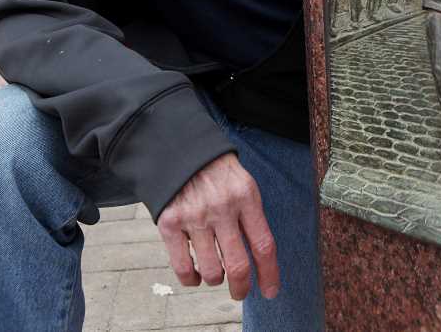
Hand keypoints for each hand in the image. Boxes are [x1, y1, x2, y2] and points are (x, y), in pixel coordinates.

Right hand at [157, 152, 278, 300]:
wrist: (182, 149)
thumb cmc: (218, 174)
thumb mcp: (243, 186)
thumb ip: (251, 219)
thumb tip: (259, 262)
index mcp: (245, 196)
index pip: (263, 244)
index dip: (269, 274)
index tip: (270, 291)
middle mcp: (221, 207)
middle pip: (238, 265)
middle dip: (242, 288)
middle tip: (240, 292)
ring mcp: (194, 215)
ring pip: (212, 271)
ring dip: (216, 280)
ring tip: (216, 273)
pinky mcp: (170, 222)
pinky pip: (184, 267)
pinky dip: (192, 279)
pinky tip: (197, 276)